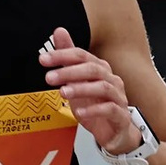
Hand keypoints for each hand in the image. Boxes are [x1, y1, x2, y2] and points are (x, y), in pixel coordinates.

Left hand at [40, 26, 139, 153]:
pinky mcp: (121, 116)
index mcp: (100, 69)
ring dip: (81, 88)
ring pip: (103, 87)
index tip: (44, 59)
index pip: (82, 56)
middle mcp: (111, 80)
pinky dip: (94, 110)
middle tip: (49, 77)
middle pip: (93, 69)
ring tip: (63, 93)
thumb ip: (69, 58)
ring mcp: (118, 97)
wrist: (115, 133)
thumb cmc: (97, 106)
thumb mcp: (78, 81)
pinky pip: (110, 109)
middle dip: (69, 72)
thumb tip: (59, 31)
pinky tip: (80, 112)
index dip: (62, 55)